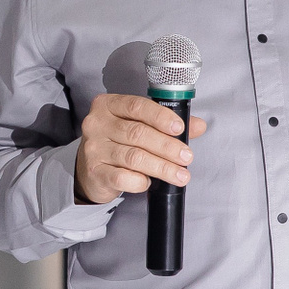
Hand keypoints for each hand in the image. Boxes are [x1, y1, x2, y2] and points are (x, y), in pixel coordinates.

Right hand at [74, 93, 206, 202]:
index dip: (160, 117)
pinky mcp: (95, 171)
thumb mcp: (139, 126)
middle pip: (137, 133)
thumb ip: (167, 124)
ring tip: (180, 174)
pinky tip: (149, 182)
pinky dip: (140, 181)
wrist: (90, 169)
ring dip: (162, 167)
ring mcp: (93, 148)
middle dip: (167, 146)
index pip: (137, 106)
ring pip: (134, 157)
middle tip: (186, 156)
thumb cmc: (118, 142)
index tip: (180, 128)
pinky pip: (122, 177)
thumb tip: (198, 125)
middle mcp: (97, 124)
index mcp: (108, 105)